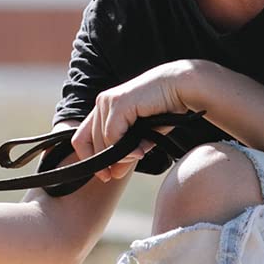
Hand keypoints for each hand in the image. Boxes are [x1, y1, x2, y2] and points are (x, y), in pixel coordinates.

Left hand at [73, 60, 206, 181]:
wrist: (182, 87)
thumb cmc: (165, 109)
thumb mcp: (141, 137)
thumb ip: (126, 153)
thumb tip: (114, 174)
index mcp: (104, 109)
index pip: (81, 138)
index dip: (89, 159)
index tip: (104, 176)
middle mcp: (102, 103)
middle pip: (88, 142)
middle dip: (104, 162)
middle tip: (117, 174)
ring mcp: (108, 101)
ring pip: (101, 140)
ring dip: (118, 155)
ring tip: (137, 157)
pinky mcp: (118, 102)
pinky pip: (112, 134)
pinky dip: (123, 148)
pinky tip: (139, 151)